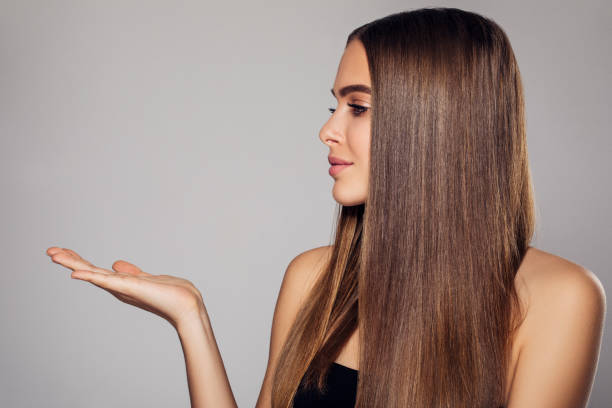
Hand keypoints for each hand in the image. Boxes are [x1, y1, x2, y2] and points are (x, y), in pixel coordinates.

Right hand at [46, 247, 205, 329]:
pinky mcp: (129, 288)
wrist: (185, 305)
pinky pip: (106, 281)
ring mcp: (122, 288)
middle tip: (49, 251)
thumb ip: (130, 272)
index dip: (78, 260)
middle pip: (89, 271)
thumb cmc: (170, 294)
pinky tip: (75, 273)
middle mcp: (118, 287)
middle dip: (69, 260)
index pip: (95, 270)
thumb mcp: (145, 278)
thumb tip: (115, 263)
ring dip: (73, 264)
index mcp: (120, 283)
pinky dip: (90, 276)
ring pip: (92, 273)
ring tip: (54, 255)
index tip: (61, 250)